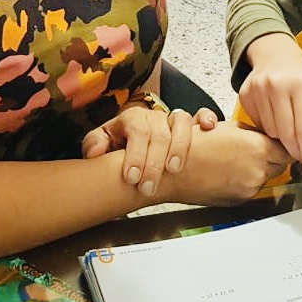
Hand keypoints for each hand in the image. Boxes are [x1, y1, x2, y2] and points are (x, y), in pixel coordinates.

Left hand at [82, 104, 217, 197]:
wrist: (134, 137)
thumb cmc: (120, 141)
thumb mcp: (102, 140)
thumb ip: (94, 144)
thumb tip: (94, 152)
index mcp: (133, 118)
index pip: (137, 130)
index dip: (136, 154)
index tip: (132, 178)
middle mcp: (155, 116)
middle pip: (159, 133)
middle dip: (154, 163)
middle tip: (148, 187)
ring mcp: (172, 119)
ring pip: (182, 123)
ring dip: (180, 146)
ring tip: (174, 169)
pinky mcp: (189, 124)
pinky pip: (201, 114)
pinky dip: (206, 118)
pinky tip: (207, 129)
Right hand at [162, 123, 292, 205]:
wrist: (174, 170)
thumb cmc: (196, 145)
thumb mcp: (230, 126)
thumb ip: (253, 132)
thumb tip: (265, 136)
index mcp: (258, 148)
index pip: (288, 149)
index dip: (284, 145)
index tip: (280, 143)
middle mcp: (257, 170)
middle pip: (281, 165)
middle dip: (274, 157)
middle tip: (261, 150)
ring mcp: (249, 187)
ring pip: (266, 177)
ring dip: (260, 169)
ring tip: (240, 160)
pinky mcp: (240, 199)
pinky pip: (252, 189)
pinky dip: (247, 181)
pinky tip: (231, 172)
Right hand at [241, 34, 301, 174]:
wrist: (275, 57)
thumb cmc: (301, 76)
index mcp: (300, 84)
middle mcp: (277, 85)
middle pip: (286, 134)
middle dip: (295, 150)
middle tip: (301, 156)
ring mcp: (259, 90)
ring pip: (270, 132)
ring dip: (280, 138)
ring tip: (289, 130)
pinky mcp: (246, 94)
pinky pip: (258, 124)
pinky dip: (267, 128)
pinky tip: (275, 119)